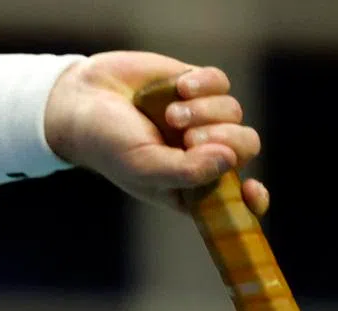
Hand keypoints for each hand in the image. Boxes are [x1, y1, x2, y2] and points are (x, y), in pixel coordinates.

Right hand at [44, 52, 268, 215]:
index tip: (251, 190)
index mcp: (189, 188)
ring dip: (204, 112)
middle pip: (245, 148)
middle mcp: (200, 156)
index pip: (235, 200)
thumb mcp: (144, 168)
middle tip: (190, 140)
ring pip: (234, 113)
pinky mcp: (198, 87)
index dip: (251, 199)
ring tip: (170, 114)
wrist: (85, 100)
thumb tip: (230, 160)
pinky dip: (202, 85)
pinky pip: (221, 83)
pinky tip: (177, 89)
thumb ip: (187, 172)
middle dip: (223, 142)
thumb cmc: (109, 145)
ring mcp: (202, 120)